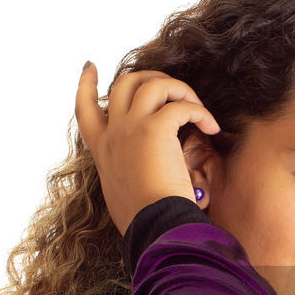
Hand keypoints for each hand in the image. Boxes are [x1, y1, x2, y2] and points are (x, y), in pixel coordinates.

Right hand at [74, 63, 221, 235]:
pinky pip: (181, 105)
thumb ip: (128, 173)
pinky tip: (211, 127)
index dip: (86, 84)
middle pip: (123, 83)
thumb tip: (144, 172)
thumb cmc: (146, 221)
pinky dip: (200, 111)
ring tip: (197, 108)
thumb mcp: (124, 194)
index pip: (84, 109)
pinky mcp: (154, 129)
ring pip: (152, 83)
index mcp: (102, 151)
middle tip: (173, 89)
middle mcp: (112, 134)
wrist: (154, 228)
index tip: (90, 66)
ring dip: (179, 89)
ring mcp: (130, 128)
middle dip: (151, 77)